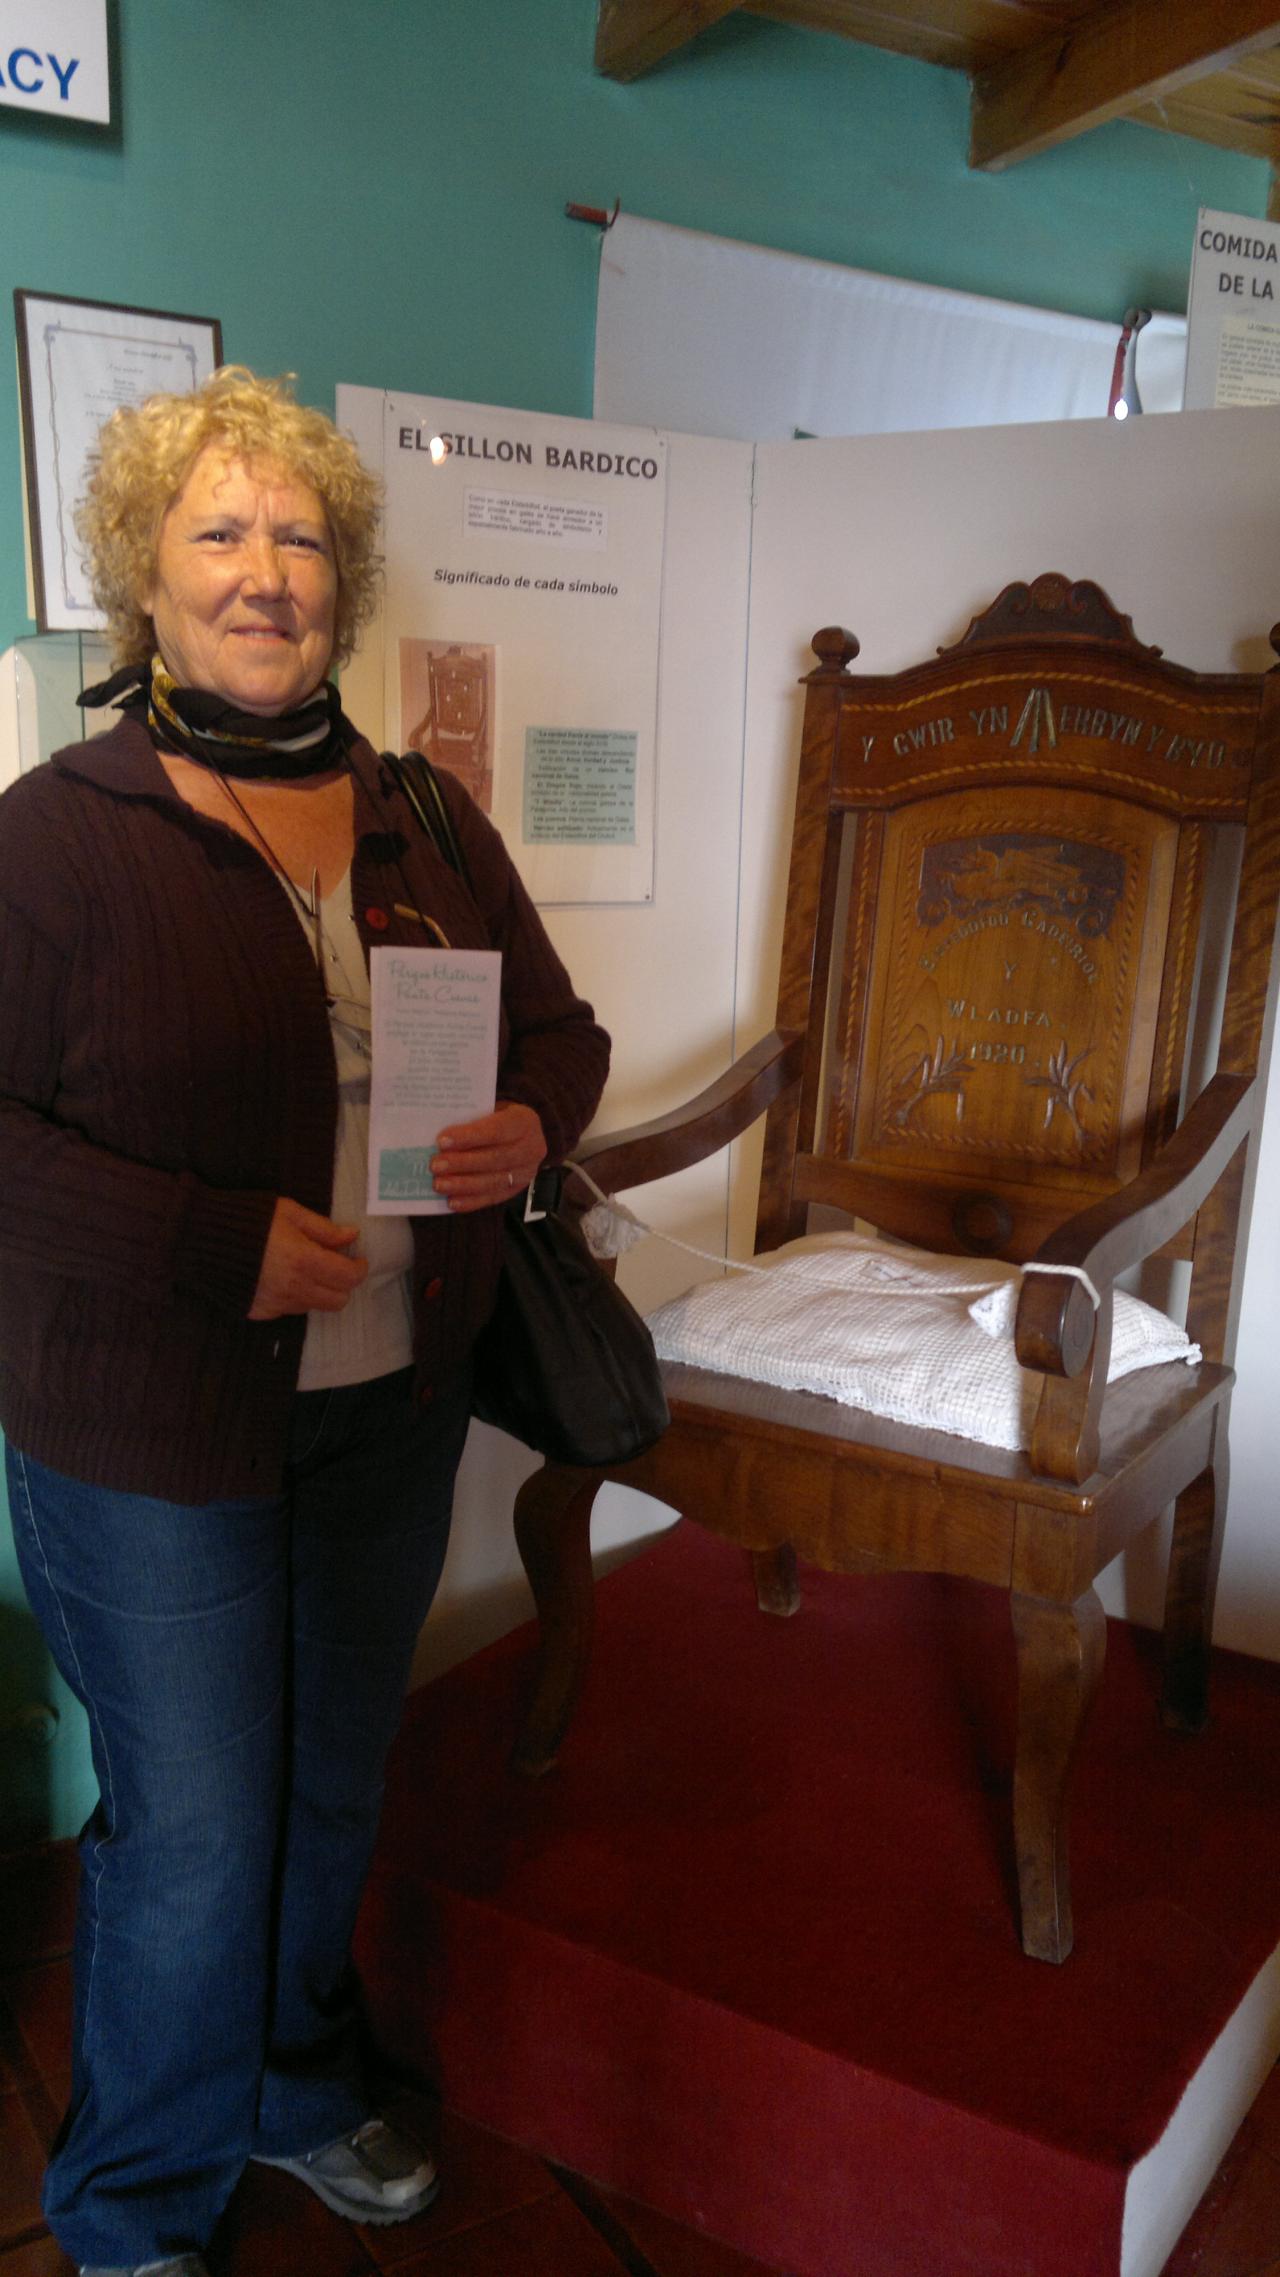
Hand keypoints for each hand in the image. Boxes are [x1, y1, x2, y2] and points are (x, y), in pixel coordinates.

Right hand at [248, 1197, 367, 1319]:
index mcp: (304, 1261)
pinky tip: (281, 1277)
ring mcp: (276, 1304)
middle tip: (335, 1266)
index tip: (357, 1260)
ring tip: (305, 1269)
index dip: (359, 1269)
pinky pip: (288, 1310)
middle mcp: (293, 1288)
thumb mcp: (290, 1213)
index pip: (348, 1278)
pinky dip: (293, 1296)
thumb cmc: (249, 1219)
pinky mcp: (260, 1312)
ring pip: (313, 1306)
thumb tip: (351, 1236)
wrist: (202, 1238)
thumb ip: (323, 1228)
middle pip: (337, 1301)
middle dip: (342, 1284)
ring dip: (318, 1291)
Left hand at [432, 1101, 546, 1213]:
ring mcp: (525, 1172)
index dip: (468, 1137)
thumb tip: (437, 1131)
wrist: (524, 1134)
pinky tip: (452, 1202)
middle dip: (461, 1163)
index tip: (442, 1141)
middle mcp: (530, 1148)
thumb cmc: (498, 1117)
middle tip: (435, 1165)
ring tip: (439, 1184)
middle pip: (493, 1159)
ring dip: (463, 1185)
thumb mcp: (491, 1108)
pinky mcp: (516, 1189)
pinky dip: (471, 1201)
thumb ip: (471, 1118)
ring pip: (492, 1181)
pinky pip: (493, 1198)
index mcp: (524, 1122)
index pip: (495, 1130)